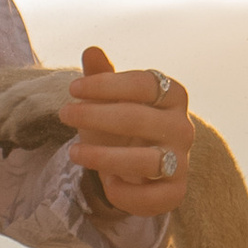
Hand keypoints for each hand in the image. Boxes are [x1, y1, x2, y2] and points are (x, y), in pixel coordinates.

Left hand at [61, 46, 195, 215]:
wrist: (139, 166)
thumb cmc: (123, 125)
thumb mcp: (109, 99)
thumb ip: (101, 76)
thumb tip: (91, 50)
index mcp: (173, 96)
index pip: (145, 84)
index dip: (107, 85)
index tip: (73, 89)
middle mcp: (182, 127)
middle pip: (139, 119)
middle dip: (96, 116)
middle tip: (64, 114)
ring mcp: (181, 161)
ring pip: (146, 161)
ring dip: (104, 157)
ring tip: (73, 152)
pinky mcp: (176, 192)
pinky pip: (152, 197)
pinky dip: (125, 193)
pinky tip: (106, 183)